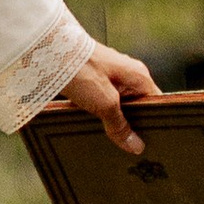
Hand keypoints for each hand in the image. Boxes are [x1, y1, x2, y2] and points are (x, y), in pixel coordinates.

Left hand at [60, 39, 158, 155]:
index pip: (157, 103)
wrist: (46, 49)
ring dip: (116, 123)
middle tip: (136, 154)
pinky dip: (102, 116)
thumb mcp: (104, 102)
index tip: (157, 145)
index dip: (157, 123)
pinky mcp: (92, 79)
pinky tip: (98, 133)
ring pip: (119, 106)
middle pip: (139, 107)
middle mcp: (127, 74)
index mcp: (138, 76)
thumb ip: (121, 125)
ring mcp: (109, 76)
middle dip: (135, 127)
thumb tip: (137, 146)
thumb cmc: (81, 70)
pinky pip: (104, 103)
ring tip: (117, 149)